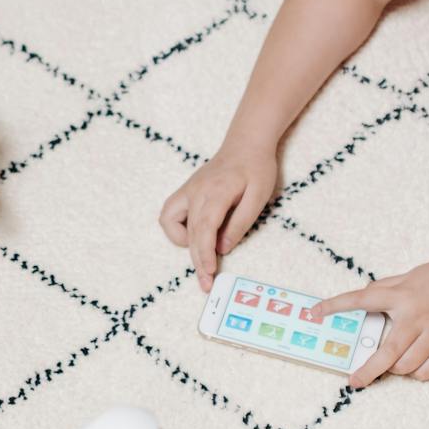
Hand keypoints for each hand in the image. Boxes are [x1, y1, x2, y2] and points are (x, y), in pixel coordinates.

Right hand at [159, 144, 280, 292]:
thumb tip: (223, 246)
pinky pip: (169, 215)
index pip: (204, 228)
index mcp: (216, 191)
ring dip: (184, 245)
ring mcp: (187, 191)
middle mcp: (196, 191)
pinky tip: (193, 234)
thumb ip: (241, 221)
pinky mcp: (185, 193)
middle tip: (206, 284)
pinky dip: (176, 230)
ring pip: (173, 224)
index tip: (208, 272)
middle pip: (190, 232)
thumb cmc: (256, 168)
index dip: (204, 253)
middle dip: (197, 261)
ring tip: (202, 255)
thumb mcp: (259, 195)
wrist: (245, 144)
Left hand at [315, 260, 428, 388]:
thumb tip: (367, 294)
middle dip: (366, 370)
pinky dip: (416, 373)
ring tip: (392, 363)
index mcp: (404, 295)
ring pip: (404, 366)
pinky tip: (414, 365)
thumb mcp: (416, 274)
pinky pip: (426, 372)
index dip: (336, 305)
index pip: (362, 299)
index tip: (317, 312)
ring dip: (394, 369)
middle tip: (353, 381)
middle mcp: (417, 317)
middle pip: (385, 352)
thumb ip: (390, 286)